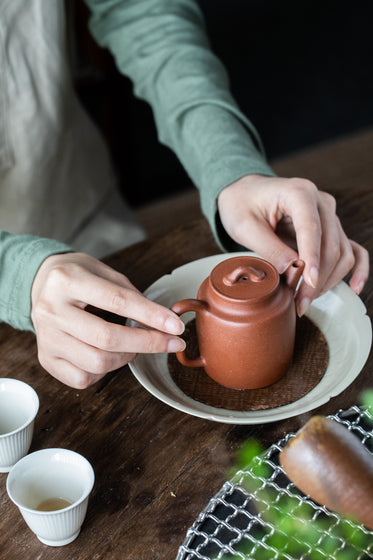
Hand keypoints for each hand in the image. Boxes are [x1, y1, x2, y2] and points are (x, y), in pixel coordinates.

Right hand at [31, 253, 185, 388]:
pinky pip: (82, 378)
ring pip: (97, 363)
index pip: (117, 301)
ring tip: (134, 345)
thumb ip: (131, 295)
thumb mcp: (104, 272)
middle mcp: (51, 310)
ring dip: (127, 358)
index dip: (151, 316)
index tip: (175, 326)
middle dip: (147, 343)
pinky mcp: (46, 358)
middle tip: (170, 343)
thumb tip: (163, 322)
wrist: (40, 283)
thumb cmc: (77, 276)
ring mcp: (46, 337)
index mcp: (67, 280)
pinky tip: (108, 356)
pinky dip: (103, 372)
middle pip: (107, 338)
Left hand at [218, 175, 368, 315]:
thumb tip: (293, 272)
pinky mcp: (331, 229)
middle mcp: (321, 202)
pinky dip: (356, 269)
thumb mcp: (245, 226)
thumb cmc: (242, 205)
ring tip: (305, 301)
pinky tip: (354, 288)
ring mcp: (329, 215)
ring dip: (328, 280)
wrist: (245, 194)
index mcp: (299, 193)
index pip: (312, 229)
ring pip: (342, 252)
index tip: (308, 282)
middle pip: (330, 245)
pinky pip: (353, 249)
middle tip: (298, 304)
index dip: (312, 258)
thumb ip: (269, 247)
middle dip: (316, 279)